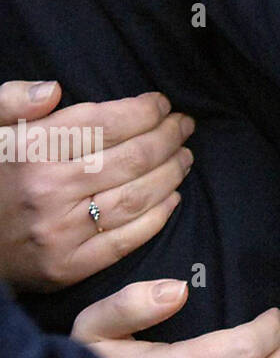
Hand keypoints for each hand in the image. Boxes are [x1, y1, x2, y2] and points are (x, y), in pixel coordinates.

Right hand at [0, 82, 192, 292]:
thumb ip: (13, 100)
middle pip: (132, 157)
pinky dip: (158, 216)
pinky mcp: (66, 268)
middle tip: (184, 126)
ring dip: (172, 173)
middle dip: (168, 137)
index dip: (144, 111)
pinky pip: (125, 239)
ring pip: (136, 197)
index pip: (106, 123)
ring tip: (185, 156)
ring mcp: (57, 233)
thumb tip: (54, 90)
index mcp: (29, 151)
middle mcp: (46, 191)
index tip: (163, 105)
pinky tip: (173, 197)